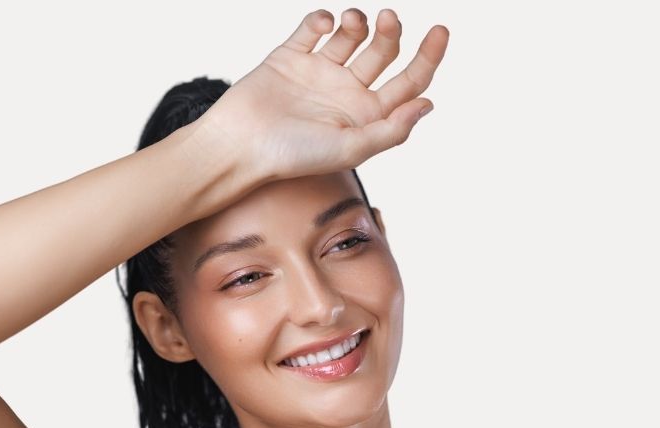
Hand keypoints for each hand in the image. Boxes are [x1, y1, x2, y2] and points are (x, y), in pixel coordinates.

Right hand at [204, 8, 448, 180]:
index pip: (408, 83)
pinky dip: (323, 19)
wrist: (239, 144)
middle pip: (383, 53)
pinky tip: (324, 23)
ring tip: (353, 21)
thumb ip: (391, 129)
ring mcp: (318, 73)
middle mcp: (345, 93)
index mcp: (364, 116)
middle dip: (391, 32)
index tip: (441, 30)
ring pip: (352, 35)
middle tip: (388, 19)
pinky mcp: (290, 57)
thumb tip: (427, 103)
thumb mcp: (350, 149)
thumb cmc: (292, 155)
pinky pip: (313, 28)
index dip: (428, 57)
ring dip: (359, 21)